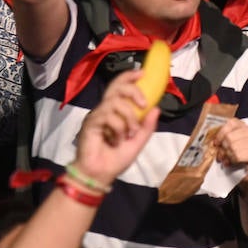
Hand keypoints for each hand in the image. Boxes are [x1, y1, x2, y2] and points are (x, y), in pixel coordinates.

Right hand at [73, 70, 159, 186]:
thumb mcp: (138, 142)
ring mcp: (97, 115)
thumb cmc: (116, 159)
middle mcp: (104, 109)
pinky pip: (108, 115)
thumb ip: (147, 126)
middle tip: (142, 104)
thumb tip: (157, 108)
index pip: (119, 87)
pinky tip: (116, 140)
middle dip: (133, 90)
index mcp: (114, 111)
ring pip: (116, 102)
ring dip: (128, 117)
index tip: (143, 73)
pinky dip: (118, 127)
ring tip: (129, 133)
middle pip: (116, 87)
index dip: (129, 77)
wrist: (101, 175)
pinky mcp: (91, 122)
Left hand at [215, 118, 247, 193]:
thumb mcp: (228, 143)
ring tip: (225, 159)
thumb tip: (214, 141)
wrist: (247, 170)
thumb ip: (222, 138)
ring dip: (227, 155)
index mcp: (243, 125)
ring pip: (233, 147)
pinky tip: (231, 162)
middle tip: (220, 154)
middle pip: (230, 137)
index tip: (216, 143)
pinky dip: (232, 160)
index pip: (230, 123)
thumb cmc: (236, 154)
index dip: (221, 133)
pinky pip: (238, 156)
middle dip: (223, 147)